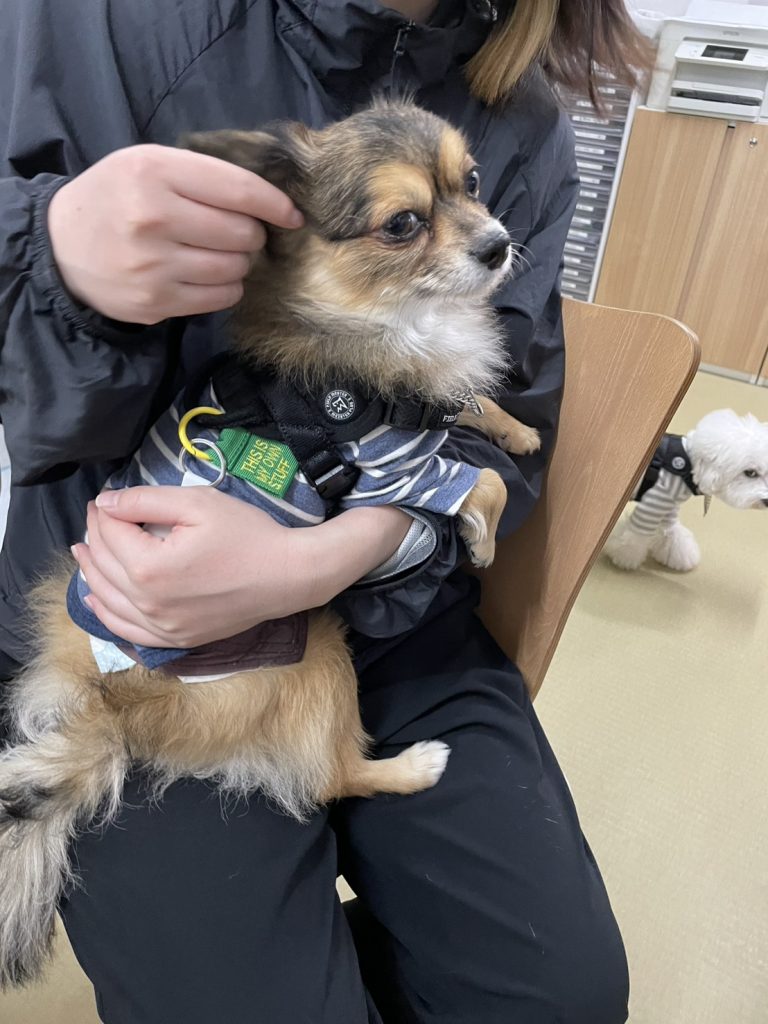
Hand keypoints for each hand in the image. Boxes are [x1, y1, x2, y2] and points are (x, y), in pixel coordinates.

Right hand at [47, 145, 303, 323]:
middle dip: (251, 234)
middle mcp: (154, 218)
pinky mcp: (156, 301)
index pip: (238, 190)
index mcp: (154, 172)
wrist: (60, 247)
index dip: (275, 204)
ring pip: (235, 268)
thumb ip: (201, 174)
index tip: (292, 215)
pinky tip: (209, 277)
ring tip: (218, 254)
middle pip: (242, 233)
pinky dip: (226, 287)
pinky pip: (220, 297)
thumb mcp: (146, 164)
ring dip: (239, 262)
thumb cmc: (114, 199)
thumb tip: (268, 199)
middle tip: (236, 233)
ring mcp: (155, 265)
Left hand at [71, 487, 410, 647]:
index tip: (103, 499)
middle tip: (96, 517)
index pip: (110, 535)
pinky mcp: (176, 639)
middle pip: (104, 566)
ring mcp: (162, 628)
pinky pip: (127, 631)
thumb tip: (105, 503)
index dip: (102, 512)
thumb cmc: (248, 534)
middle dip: (95, 537)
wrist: (288, 575)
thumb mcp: (198, 503)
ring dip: (91, 573)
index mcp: (150, 568)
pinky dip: (106, 614)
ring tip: (83, 552)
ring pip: (108, 601)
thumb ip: (145, 501)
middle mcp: (149, 604)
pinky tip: (96, 599)